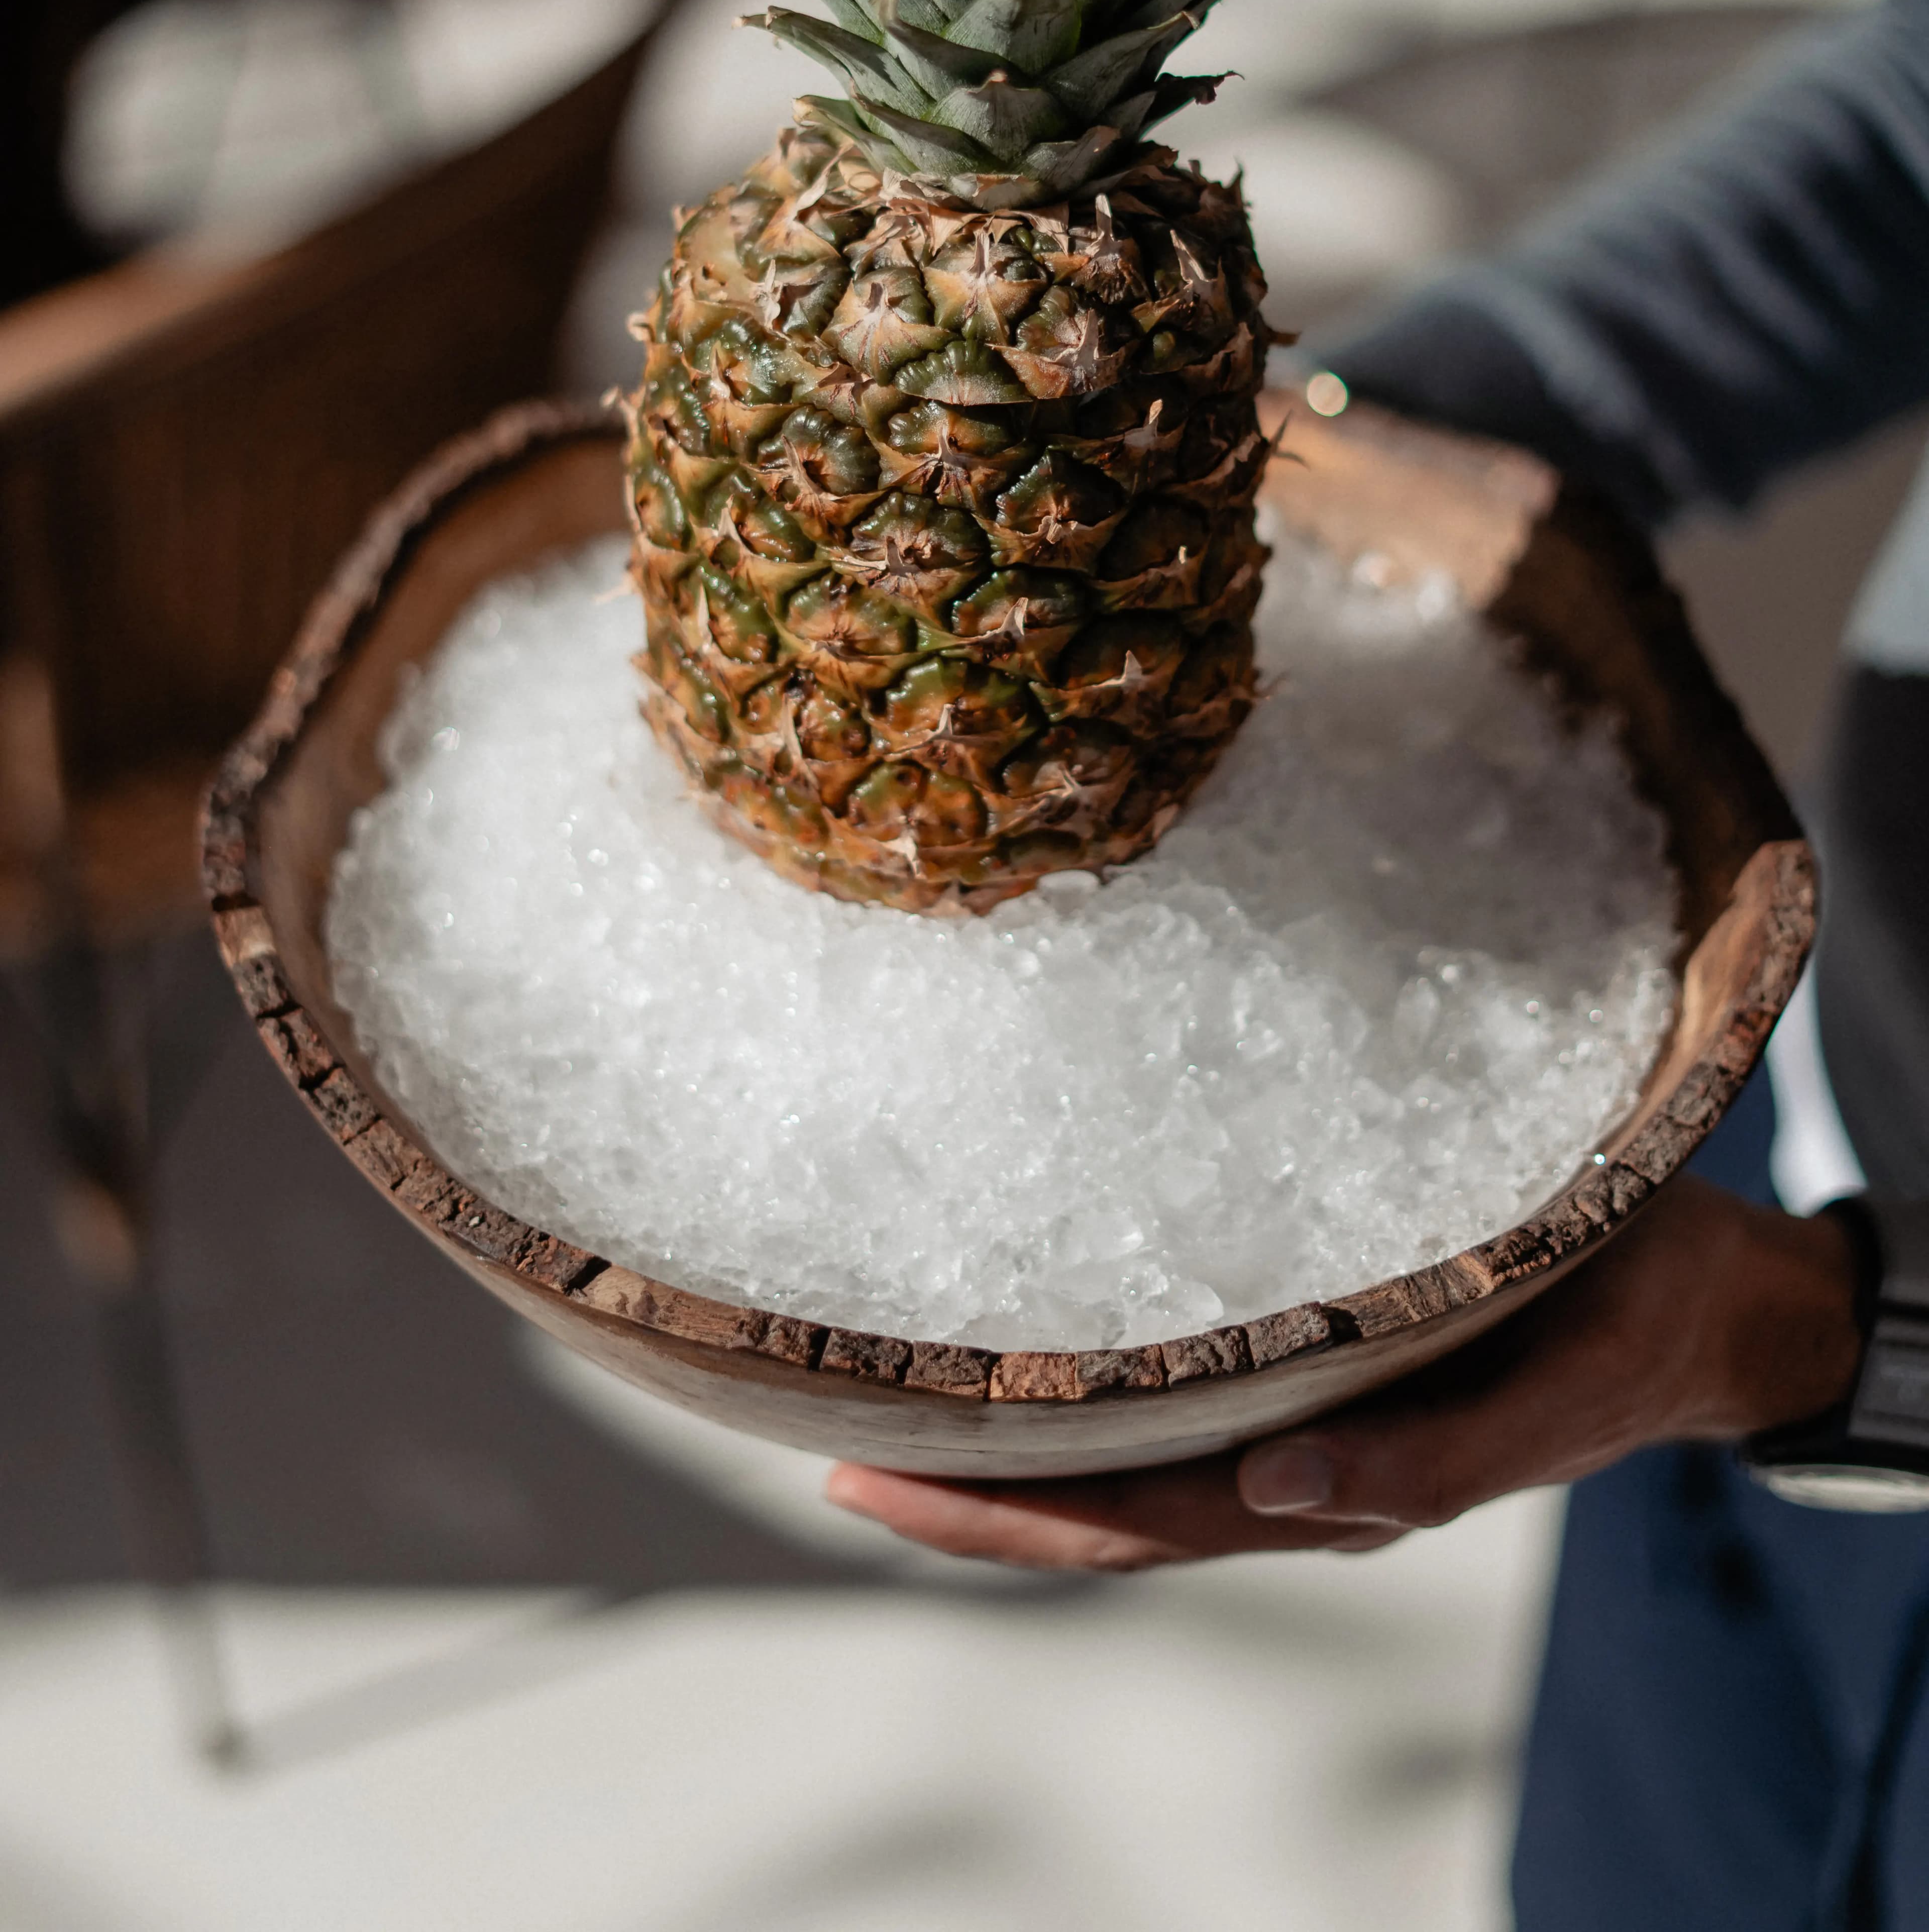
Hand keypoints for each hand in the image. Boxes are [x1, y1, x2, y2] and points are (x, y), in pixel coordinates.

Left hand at [824, 1176, 1861, 1573]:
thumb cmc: (1626, 1327)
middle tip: (829, 1442)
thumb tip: (1272, 1492)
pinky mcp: (1319, 1348)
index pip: (1133, 1521)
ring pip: (1129, 1453)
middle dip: (967, 1489)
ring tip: (892, 1394)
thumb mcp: (1552, 1395)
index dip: (1002, 1514)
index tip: (874, 1482)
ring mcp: (1302, 1412)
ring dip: (1016, 1439)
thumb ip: (1422, 1463)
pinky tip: (1035, 1338)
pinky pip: (1182, 1389)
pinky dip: (1096, 1384)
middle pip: (1101, 1502)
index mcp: (1339, 1483)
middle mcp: (1297, 1460)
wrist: (1700, 1296)